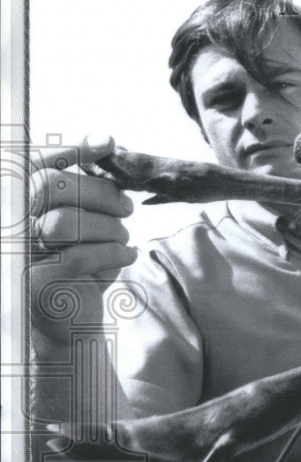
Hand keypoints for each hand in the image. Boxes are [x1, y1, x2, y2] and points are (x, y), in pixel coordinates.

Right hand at [29, 136, 137, 340]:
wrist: (74, 319)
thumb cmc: (82, 261)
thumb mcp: (87, 218)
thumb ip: (89, 182)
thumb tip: (108, 142)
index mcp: (19, 204)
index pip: (31, 164)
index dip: (68, 149)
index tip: (108, 144)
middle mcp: (9, 225)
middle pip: (49, 187)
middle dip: (99, 192)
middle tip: (127, 207)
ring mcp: (17, 255)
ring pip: (64, 222)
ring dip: (108, 227)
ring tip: (123, 238)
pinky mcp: (35, 283)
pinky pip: (79, 257)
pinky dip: (114, 253)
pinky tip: (127, 256)